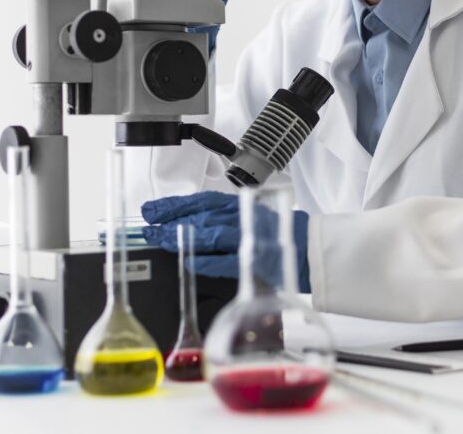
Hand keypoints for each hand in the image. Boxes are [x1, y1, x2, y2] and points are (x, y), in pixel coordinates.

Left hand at [141, 190, 310, 292]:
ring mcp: (250, 238)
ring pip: (210, 233)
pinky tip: (188, 261)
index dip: (176, 204)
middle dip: (170, 218)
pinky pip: (226, 260)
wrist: (316, 250)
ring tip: (158, 239)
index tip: (153, 208)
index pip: (203, 201)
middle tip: (146, 223)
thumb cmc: (284, 237)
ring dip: (181, 236)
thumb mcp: (253, 220)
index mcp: (242, 206)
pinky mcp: (256, 260)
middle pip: (201, 215)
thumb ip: (227, 222)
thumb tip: (194, 226)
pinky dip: (206, 260)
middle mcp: (244, 218)